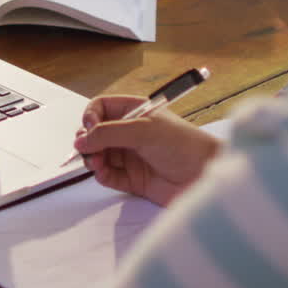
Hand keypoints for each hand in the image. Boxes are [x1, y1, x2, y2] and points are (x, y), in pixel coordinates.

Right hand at [72, 95, 223, 206]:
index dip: (91, 117)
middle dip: (88, 141)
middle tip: (88, 149)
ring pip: (98, 155)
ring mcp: (131, 156)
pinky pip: (107, 176)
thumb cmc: (185, 145)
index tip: (89, 128)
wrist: (204, 176)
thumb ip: (109, 133)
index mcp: (135, 112)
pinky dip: (101, 175)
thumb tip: (82, 139)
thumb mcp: (144, 131)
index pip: (101, 108)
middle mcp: (130, 133)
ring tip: (97, 163)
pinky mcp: (132, 179)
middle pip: (95, 133)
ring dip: (92, 159)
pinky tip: (103, 173)